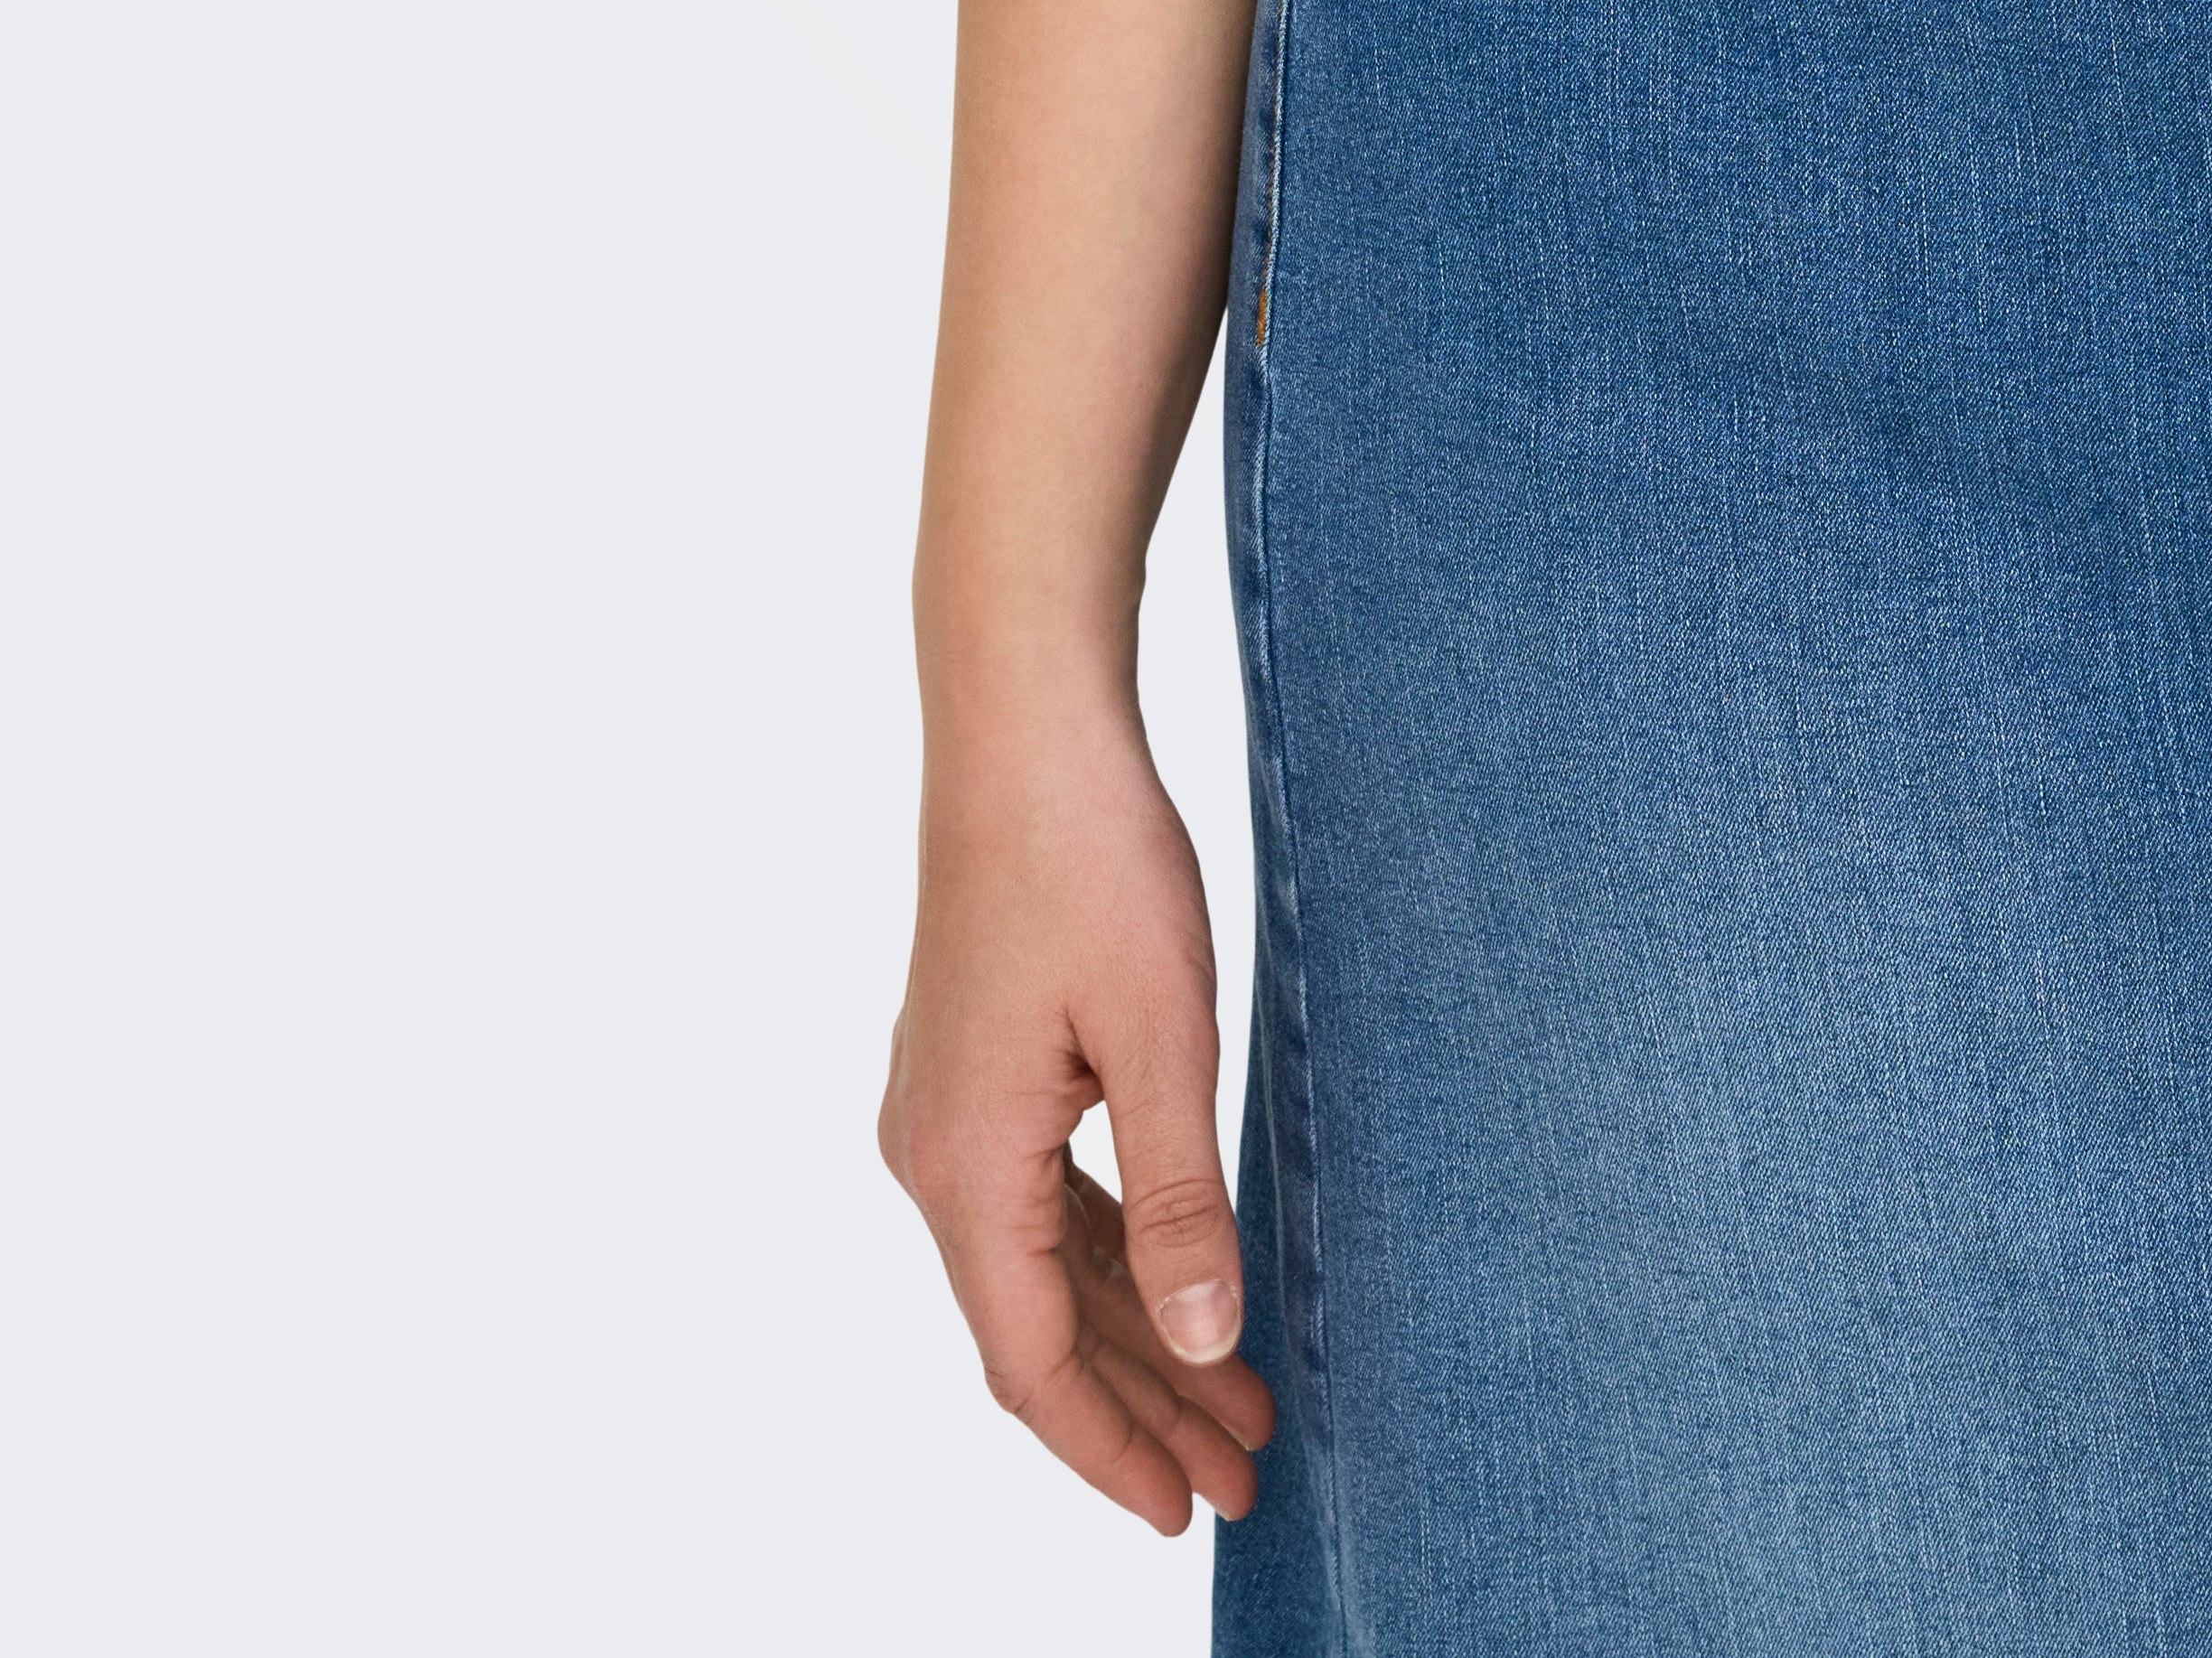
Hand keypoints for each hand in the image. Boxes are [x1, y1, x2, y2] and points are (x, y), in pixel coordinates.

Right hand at [880, 709, 1273, 1530]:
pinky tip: (1179, 1282)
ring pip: (1047, 1267)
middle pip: (1042, 1329)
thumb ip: (1184, 1197)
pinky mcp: (977, 1069)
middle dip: (1145, 1408)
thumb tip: (1208, 1343)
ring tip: (1237, 1398)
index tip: (1191, 1511)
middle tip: (1247, 1473)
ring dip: (1140, 1333)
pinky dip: (1115, 1255)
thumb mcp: (1164, 1036)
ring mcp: (948, 1113)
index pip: (1034, 1363)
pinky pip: (1045, 1201)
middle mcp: (936, 1158)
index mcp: (967, 1170)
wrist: (1023, 727)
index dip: (1113, 1448)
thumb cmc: (1092, 861)